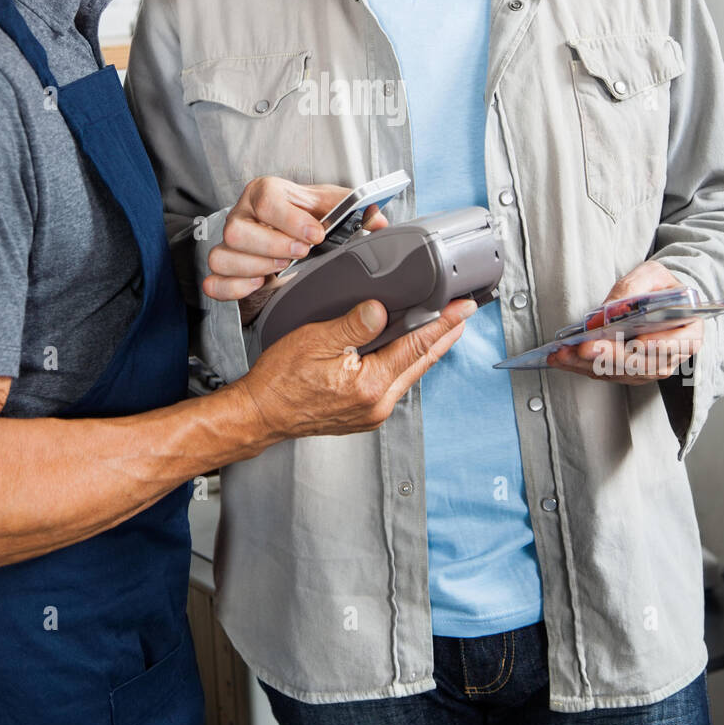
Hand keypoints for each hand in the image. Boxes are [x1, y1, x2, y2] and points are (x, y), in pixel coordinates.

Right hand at [203, 177, 388, 324]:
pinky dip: (234, 288)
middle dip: (271, 245)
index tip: (316, 235)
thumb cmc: (311, 219)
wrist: (295, 236)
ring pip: (222, 256)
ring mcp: (229, 244)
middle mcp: (242, 215)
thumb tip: (378, 220)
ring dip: (254, 267)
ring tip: (281, 269)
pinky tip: (260, 285)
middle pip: (235, 229)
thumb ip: (358, 210)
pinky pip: (214, 282)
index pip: (265, 200)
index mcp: (266, 193)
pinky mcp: (225, 271)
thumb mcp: (336, 208)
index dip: (290, 220)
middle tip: (300, 253)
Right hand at [238, 296, 475, 440]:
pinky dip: (405, 363)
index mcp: (369, 385)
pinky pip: (394, 384)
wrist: (259, 415)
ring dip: (425, 349)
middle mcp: (377, 404)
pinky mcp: (364, 415)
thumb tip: (381, 309)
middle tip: (462, 314)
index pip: (416, 347)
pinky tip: (405, 350)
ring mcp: (372, 413)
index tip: (464, 309)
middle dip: (443, 336)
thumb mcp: (315, 340)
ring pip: (409, 374)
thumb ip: (353, 324)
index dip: (443, 324)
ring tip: (440, 327)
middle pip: (420, 362)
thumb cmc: (279, 381)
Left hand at [547, 260, 703, 384]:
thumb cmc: (660, 289)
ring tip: (563, 353)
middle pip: (643, 363)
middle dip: (611, 356)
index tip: (640, 341)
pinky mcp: (630, 373)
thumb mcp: (653, 275)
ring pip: (621, 372)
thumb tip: (611, 308)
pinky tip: (563, 359)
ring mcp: (651, 368)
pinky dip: (583, 367)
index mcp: (689, 330)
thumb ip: (636, 286)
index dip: (661, 344)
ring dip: (589, 365)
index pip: (680, 343)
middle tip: (585, 347)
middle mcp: (673, 356)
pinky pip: (607, 374)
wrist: (660, 303)